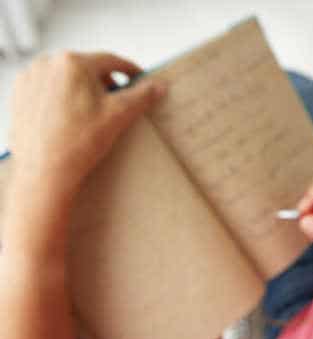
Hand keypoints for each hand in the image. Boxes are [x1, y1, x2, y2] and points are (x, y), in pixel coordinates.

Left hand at [8, 51, 166, 204]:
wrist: (45, 172)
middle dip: (105, 84)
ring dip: (83, 91)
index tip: (139, 80)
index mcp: (73, 63)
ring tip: (92, 116)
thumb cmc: (78, 144)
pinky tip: (71, 120)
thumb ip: (142, 96)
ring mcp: (31, 79)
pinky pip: (49, 89)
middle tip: (116, 105)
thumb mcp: (119, 115)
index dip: (130, 71)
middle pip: (88, 69)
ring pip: (68, 79)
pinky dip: (63, 99)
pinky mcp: (20, 94)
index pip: (111, 61)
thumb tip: (159, 86)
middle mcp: (48, 64)